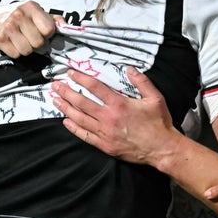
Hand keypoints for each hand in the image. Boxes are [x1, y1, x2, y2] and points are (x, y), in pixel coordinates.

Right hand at [0, 1, 55, 56]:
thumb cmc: (16, 17)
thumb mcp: (34, 12)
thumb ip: (52, 19)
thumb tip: (65, 25)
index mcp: (31, 7)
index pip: (49, 29)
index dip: (46, 33)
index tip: (40, 31)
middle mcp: (18, 15)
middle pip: (38, 42)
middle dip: (35, 43)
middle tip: (27, 36)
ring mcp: (8, 27)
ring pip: (27, 51)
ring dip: (25, 48)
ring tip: (19, 39)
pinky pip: (16, 54)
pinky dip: (14, 51)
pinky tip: (10, 43)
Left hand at [50, 66, 176, 164]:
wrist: (162, 149)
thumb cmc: (159, 123)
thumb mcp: (155, 98)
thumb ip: (141, 82)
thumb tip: (129, 68)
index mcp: (119, 104)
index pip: (95, 87)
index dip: (81, 78)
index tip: (71, 73)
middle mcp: (108, 117)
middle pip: (81, 102)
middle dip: (66, 92)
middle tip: (55, 85)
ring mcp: (105, 133)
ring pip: (80, 118)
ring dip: (66, 108)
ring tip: (55, 100)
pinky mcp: (105, 145)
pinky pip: (85, 135)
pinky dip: (74, 128)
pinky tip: (66, 122)